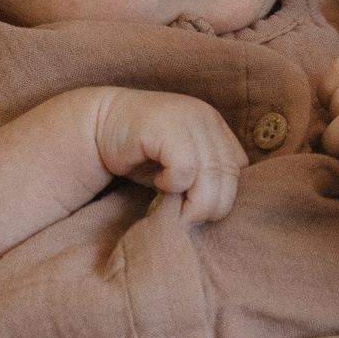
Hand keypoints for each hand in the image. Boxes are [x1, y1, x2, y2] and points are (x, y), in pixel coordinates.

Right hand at [94, 89, 246, 221]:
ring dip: (193, 202)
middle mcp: (206, 118)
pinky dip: (174, 184)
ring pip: (210, 175)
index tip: (200, 210)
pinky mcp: (165, 125)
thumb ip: (204, 179)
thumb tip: (221, 211)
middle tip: (187, 219)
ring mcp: (187, 118)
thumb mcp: (182, 166)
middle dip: (210, 207)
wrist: (98, 127)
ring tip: (172, 205)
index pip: (240, 169)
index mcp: (215, 126)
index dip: (225, 195)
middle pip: (228, 175)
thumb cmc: (142, 153)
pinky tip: (159, 182)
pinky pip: (185, 168)